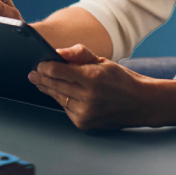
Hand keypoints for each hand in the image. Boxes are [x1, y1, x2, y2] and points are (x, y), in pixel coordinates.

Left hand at [27, 45, 175, 129]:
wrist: (142, 103)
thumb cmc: (123, 80)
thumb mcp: (104, 61)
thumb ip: (80, 54)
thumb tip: (59, 52)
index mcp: (93, 77)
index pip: (58, 71)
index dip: (45, 66)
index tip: (39, 63)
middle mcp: (88, 96)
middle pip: (55, 85)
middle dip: (42, 78)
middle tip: (34, 74)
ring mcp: (85, 112)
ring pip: (58, 98)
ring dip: (50, 89)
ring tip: (43, 82)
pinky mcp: (84, 123)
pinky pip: (66, 109)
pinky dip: (63, 101)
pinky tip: (62, 93)